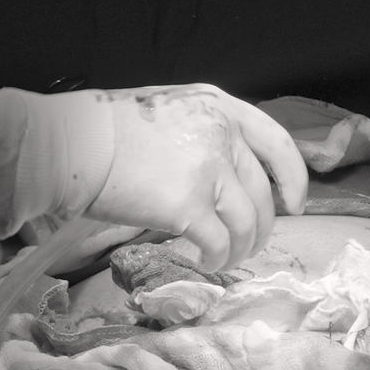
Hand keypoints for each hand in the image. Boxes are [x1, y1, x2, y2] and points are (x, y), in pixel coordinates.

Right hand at [87, 83, 307, 271]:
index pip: (277, 142)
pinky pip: (219, 243)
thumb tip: (222, 171)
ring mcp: (209, 170)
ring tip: (225, 260)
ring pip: (247, 223)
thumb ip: (205, 131)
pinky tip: (205, 263)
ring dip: (241, 248)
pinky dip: (218, 259)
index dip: (294, 177)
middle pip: (262, 192)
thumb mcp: (172, 109)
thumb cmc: (109, 127)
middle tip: (251, 246)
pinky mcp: (188, 206)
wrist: (74, 143)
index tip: (295, 203)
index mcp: (221, 106)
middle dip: (263, 227)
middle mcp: (223, 134)